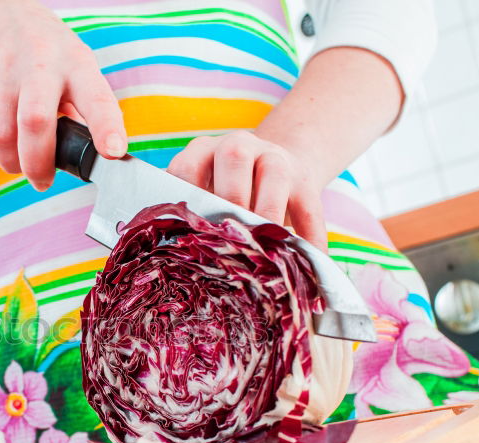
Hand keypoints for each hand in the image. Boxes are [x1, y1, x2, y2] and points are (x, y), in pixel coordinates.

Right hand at [0, 0, 126, 189]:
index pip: (96, 97)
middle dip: (38, 164)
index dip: (106, 127)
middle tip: (43, 181)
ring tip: (19, 166)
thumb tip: (93, 155)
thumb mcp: (74, 66)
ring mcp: (4, 68)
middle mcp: (40, 63)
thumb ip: (82, 108)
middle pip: (36, 123)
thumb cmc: (44, 50)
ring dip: (10, 163)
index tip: (112, 152)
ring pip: (2, 135)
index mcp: (76, 64)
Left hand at [167, 130, 327, 250]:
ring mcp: (276, 158)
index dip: (186, 198)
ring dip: (267, 213)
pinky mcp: (306, 179)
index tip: (186, 232)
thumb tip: (169, 260)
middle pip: (234, 156)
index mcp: (204, 150)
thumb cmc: (226, 195)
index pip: (187, 166)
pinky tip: (306, 259)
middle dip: (229, 197)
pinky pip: (310, 207)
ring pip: (275, 175)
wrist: (277, 168)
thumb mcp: (205, 195)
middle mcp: (240, 146)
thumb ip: (190, 216)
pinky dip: (308, 236)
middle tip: (226, 237)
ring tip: (263, 249)